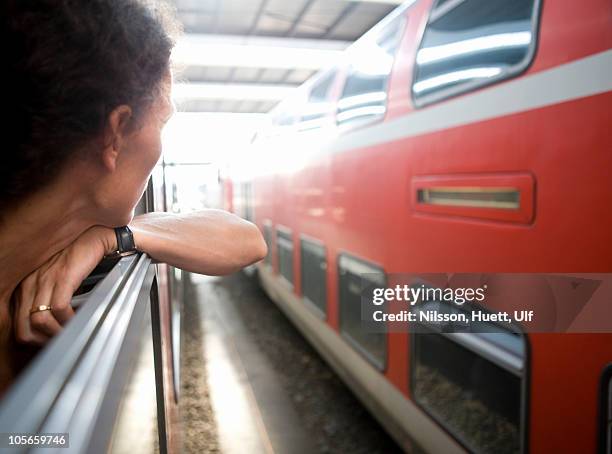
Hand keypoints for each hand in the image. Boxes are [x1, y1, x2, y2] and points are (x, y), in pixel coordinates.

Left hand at [13, 226, 115, 344]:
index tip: (52, 341)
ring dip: (57, 333)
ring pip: (38, 321)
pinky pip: (59, 308)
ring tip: (70, 333)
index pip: (19, 325)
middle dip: (44, 342)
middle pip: (24, 328)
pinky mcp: (62, 276)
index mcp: (27, 286)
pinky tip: (78, 319)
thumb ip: (51, 300)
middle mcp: (30, 283)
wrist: (95, 237)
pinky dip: (69, 319)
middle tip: (61, 342)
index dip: (36, 340)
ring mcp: (44, 279)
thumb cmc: (79, 259)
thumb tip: (54, 325)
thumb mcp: (58, 281)